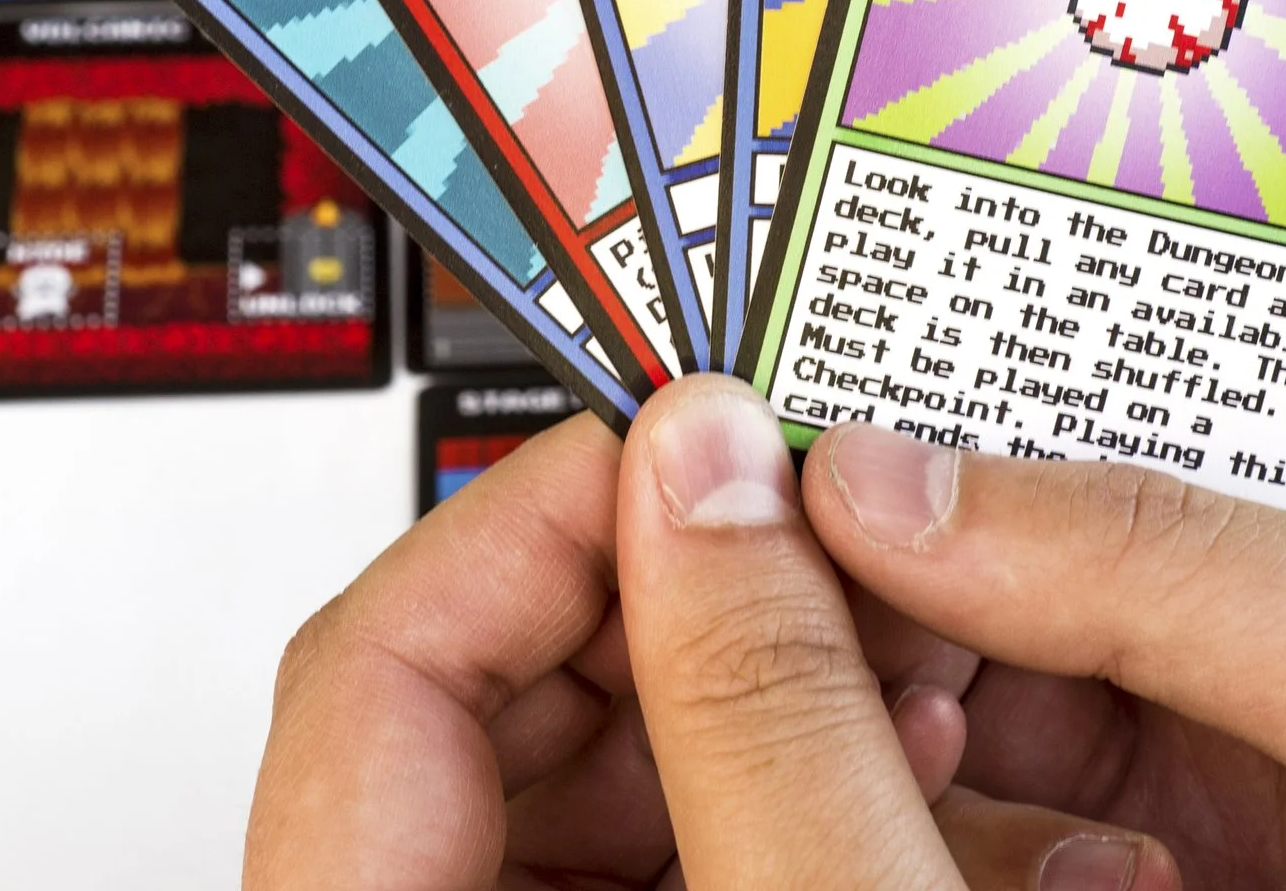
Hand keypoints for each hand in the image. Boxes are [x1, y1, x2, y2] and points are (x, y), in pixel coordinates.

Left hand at [242, 400, 1085, 887]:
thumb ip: (762, 701)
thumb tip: (707, 460)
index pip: (368, 669)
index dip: (533, 516)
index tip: (690, 443)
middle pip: (488, 698)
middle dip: (693, 594)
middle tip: (821, 526)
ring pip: (594, 767)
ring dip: (770, 686)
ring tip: (911, 653)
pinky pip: (664, 841)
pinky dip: (786, 782)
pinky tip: (917, 764)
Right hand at [800, 408, 1285, 889]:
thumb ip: (1198, 566)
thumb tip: (918, 474)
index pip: (1054, 509)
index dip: (911, 466)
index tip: (786, 450)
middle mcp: (1216, 764)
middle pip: (964, 646)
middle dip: (864, 614)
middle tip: (770, 592)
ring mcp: (1165, 880)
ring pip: (934, 789)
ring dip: (882, 754)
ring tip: (891, 744)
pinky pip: (969, 885)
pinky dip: (930, 866)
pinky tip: (975, 863)